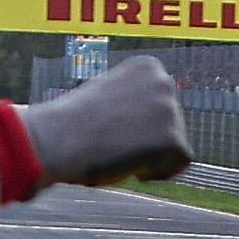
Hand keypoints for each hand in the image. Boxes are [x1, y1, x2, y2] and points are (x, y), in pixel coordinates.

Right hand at [15, 53, 189, 185]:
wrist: (57, 138)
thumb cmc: (72, 123)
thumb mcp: (107, 98)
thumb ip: (132, 102)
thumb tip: (150, 120)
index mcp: (147, 66)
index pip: (162, 102)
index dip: (141, 124)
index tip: (115, 130)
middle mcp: (164, 81)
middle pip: (172, 123)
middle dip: (149, 139)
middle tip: (116, 146)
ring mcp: (170, 109)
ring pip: (175, 144)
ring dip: (151, 155)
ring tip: (118, 153)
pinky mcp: (173, 138)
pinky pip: (180, 162)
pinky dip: (159, 171)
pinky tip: (132, 168)